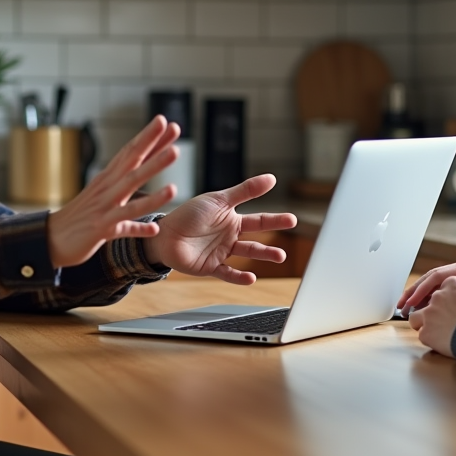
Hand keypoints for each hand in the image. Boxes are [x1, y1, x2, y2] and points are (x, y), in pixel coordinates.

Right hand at [47, 116, 179, 268]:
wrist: (51, 237)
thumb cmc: (82, 214)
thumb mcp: (103, 191)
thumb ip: (125, 178)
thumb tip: (145, 160)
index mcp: (108, 178)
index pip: (131, 152)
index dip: (148, 137)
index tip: (166, 121)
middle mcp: (107, 189)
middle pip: (133, 164)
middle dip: (154, 146)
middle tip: (174, 128)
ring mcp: (104, 209)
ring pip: (130, 195)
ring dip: (153, 193)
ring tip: (174, 186)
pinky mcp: (100, 231)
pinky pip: (122, 230)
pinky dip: (138, 229)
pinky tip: (154, 229)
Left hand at [145, 174, 296, 284]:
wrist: (163, 233)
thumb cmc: (188, 214)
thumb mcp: (219, 200)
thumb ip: (245, 191)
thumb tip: (271, 178)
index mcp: (232, 219)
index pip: (258, 220)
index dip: (275, 220)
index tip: (292, 219)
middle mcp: (229, 236)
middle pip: (256, 240)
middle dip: (271, 244)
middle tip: (285, 252)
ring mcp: (221, 252)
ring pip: (246, 255)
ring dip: (262, 256)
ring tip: (278, 257)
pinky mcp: (210, 267)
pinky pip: (228, 273)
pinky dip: (239, 276)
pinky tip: (251, 277)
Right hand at [397, 259, 455, 313]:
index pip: (438, 275)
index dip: (423, 288)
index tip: (412, 300)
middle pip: (430, 279)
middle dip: (414, 291)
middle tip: (401, 306)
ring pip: (433, 284)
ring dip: (418, 295)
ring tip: (404, 309)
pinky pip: (440, 290)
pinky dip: (428, 298)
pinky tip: (421, 309)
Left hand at [408, 277, 455, 356]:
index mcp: (452, 284)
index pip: (443, 288)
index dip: (446, 298)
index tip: (450, 306)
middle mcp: (437, 296)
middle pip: (429, 302)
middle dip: (435, 311)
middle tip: (444, 321)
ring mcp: (429, 313)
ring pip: (415, 316)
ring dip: (422, 322)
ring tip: (434, 331)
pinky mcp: (426, 331)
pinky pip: (422, 334)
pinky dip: (429, 338)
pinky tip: (439, 342)